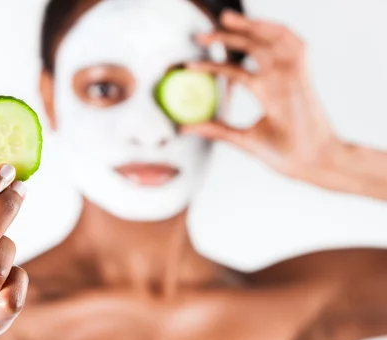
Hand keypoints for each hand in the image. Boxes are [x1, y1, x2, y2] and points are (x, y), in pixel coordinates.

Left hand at [182, 10, 340, 181]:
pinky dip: (278, 31)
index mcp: (266, 92)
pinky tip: (258, 25)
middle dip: (228, 36)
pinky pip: (294, 46)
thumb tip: (182, 128)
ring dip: (251, 26)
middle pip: (253, 48)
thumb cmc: (286, 154)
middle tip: (201, 35)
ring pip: (271, 40)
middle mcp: (278, 79)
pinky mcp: (303, 77)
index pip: (237, 70)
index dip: (214, 64)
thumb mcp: (243, 139)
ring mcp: (291, 77)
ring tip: (226, 20)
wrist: (313, 163)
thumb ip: (215, 129)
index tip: (189, 65)